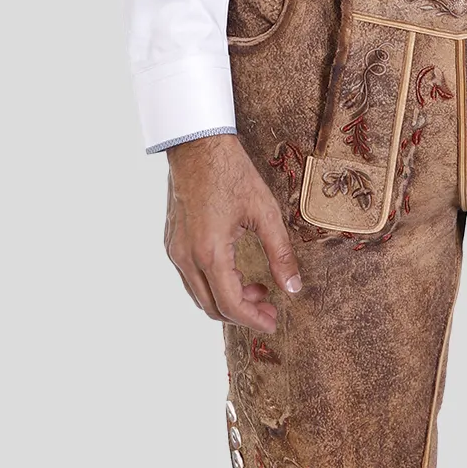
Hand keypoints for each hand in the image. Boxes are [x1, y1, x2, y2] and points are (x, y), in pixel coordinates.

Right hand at [164, 132, 301, 333]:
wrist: (198, 145)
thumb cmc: (232, 173)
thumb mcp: (265, 212)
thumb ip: (280, 253)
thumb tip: (293, 288)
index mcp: (210, 252)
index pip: (231, 305)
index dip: (254, 321)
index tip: (273, 322)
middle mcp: (186, 257)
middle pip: (211, 307)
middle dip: (242, 313)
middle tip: (269, 306)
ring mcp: (175, 250)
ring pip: (199, 295)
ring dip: (227, 299)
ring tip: (257, 288)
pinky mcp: (172, 242)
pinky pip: (191, 277)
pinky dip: (213, 285)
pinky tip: (235, 272)